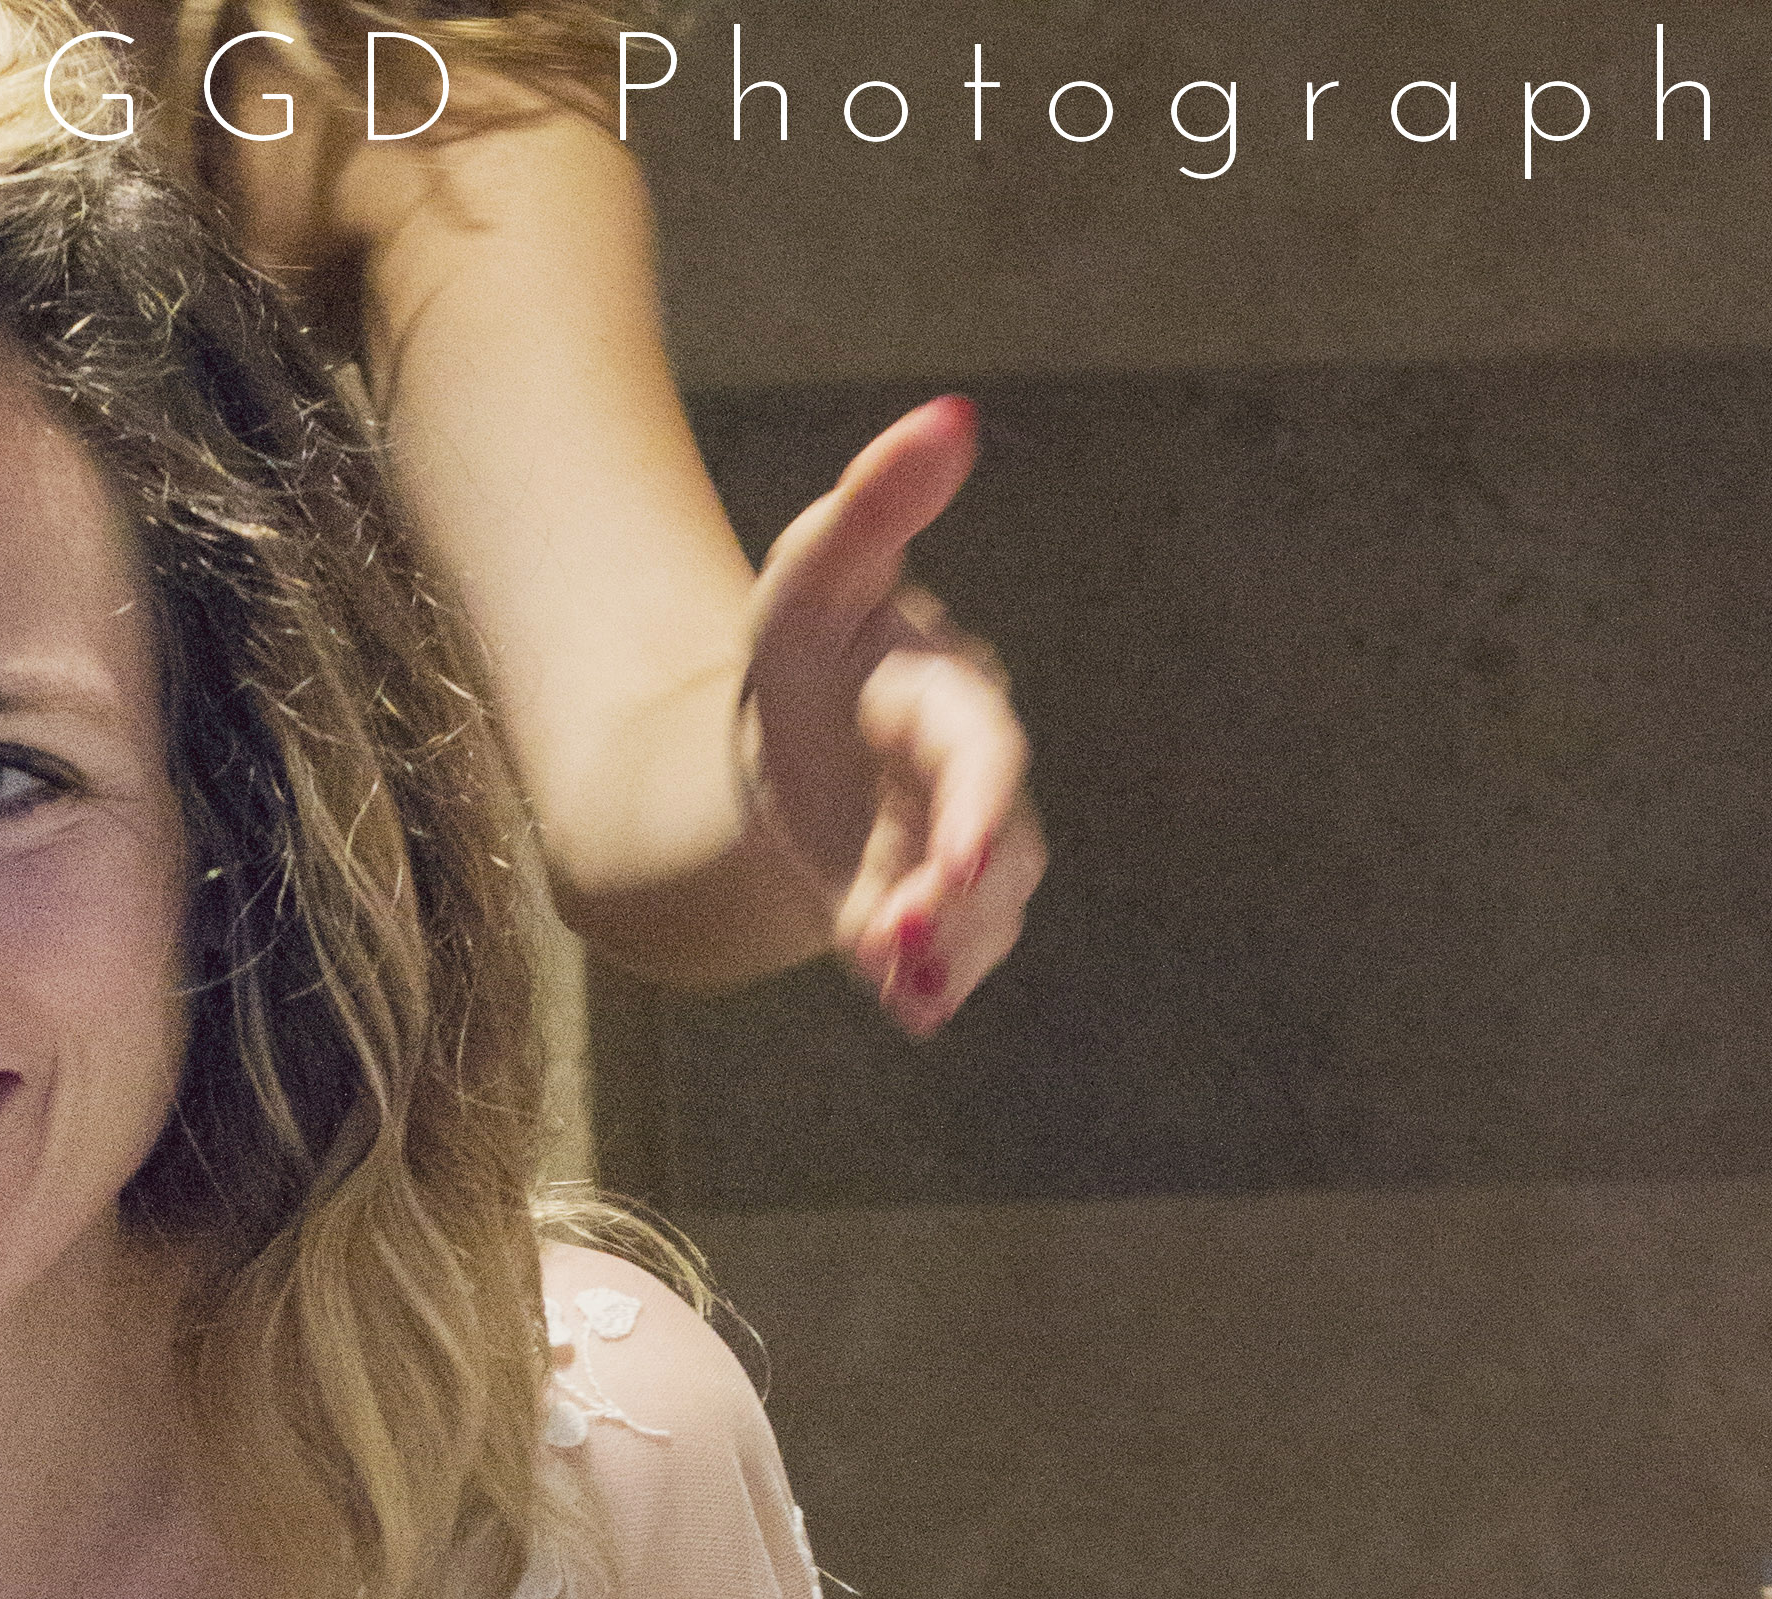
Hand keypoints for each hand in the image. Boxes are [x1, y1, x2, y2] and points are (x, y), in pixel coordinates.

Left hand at [737, 398, 1044, 1042]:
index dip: (977, 803)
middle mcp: (967, 782)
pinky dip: (926, 987)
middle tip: (910, 943)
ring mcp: (952, 854)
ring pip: (979, 915)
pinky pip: (944, 959)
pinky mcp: (925, 913)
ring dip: (945, 954)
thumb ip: (875, 505)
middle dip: (958, 900)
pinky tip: (907, 1009)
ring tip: (899, 985)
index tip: (963, 854)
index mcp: (943, 698)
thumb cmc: (805, 647)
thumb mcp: (812, 574)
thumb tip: (949, 416)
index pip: (977, 750)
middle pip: (990, 848)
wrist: (780, 742)